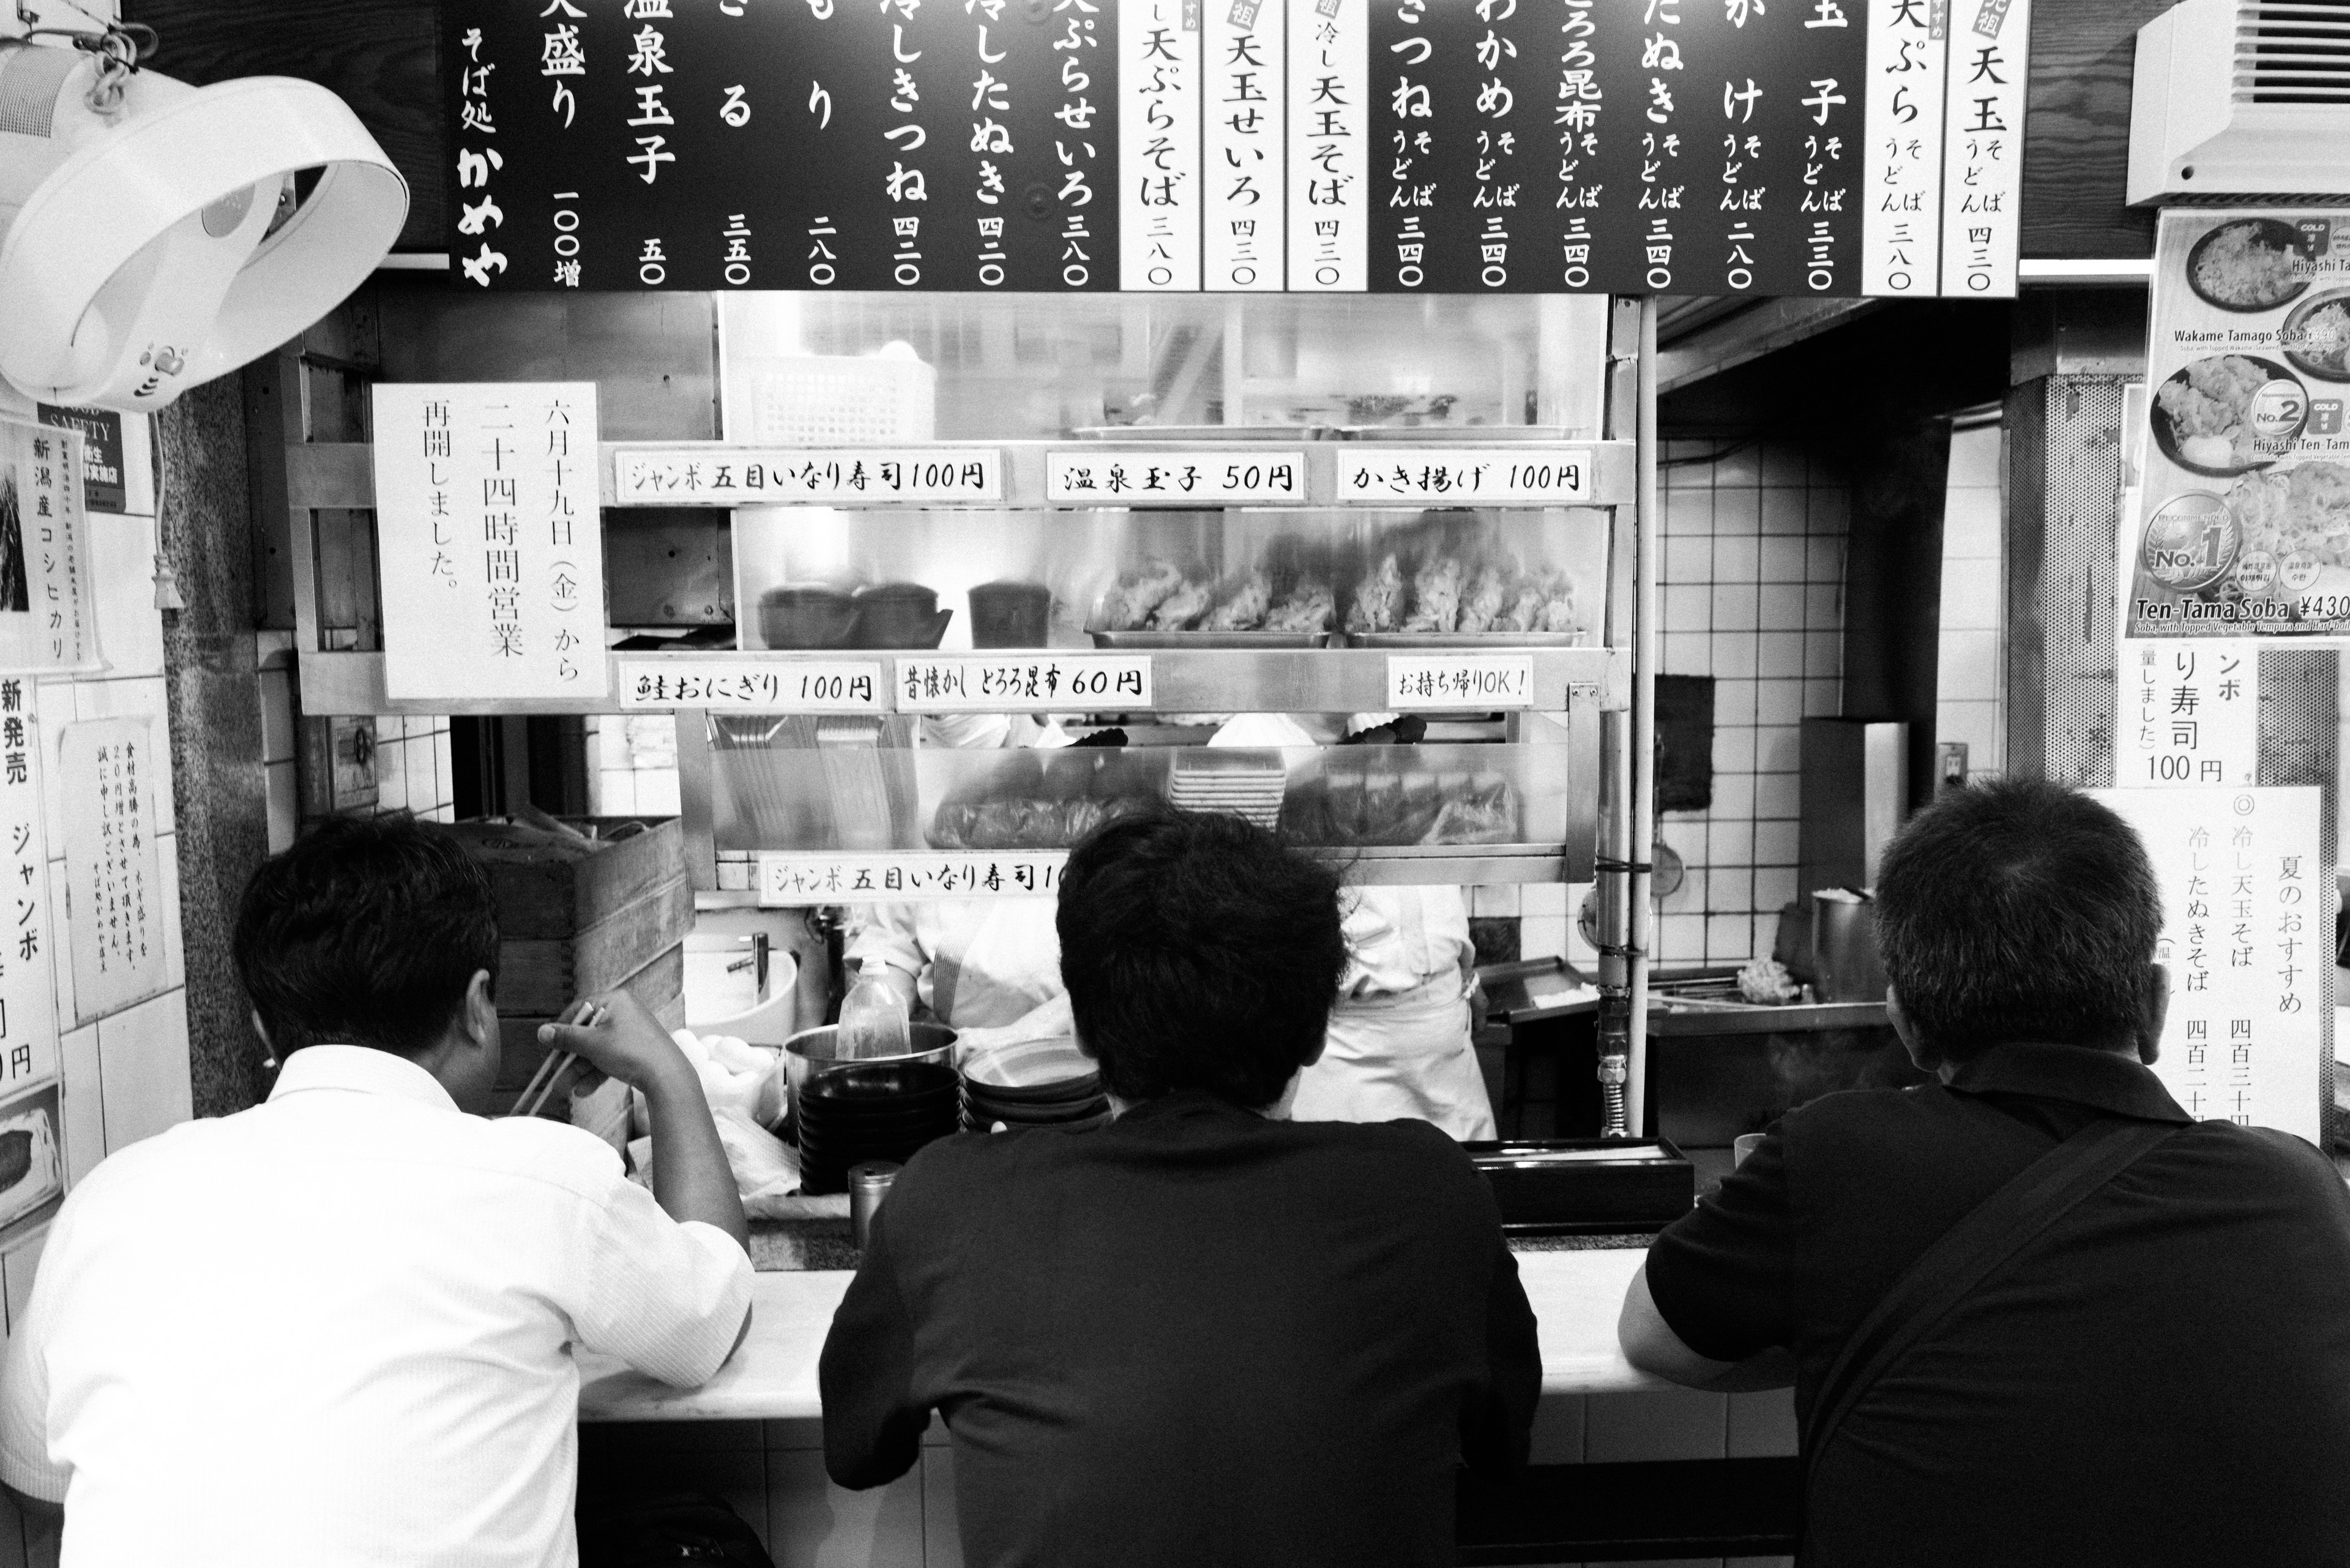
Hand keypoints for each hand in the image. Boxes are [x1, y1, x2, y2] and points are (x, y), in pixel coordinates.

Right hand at [538, 992, 692, 1095]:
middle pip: (587, 1034)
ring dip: (579, 1071)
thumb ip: (566, 1038)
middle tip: (554, 1075)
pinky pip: (610, 1059)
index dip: (562, 1028)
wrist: (667, 1076)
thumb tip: (542, 1032)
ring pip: (597, 1051)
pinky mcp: (636, 1051)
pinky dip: (596, 1074)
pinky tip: (583, 1091)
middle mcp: (624, 1013)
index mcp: (615, 1001)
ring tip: (564, 1090)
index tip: (549, 1045)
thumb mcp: (593, 1044)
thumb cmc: (631, 1052)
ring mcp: (631, 1033)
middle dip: (569, 1059)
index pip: (580, 1009)